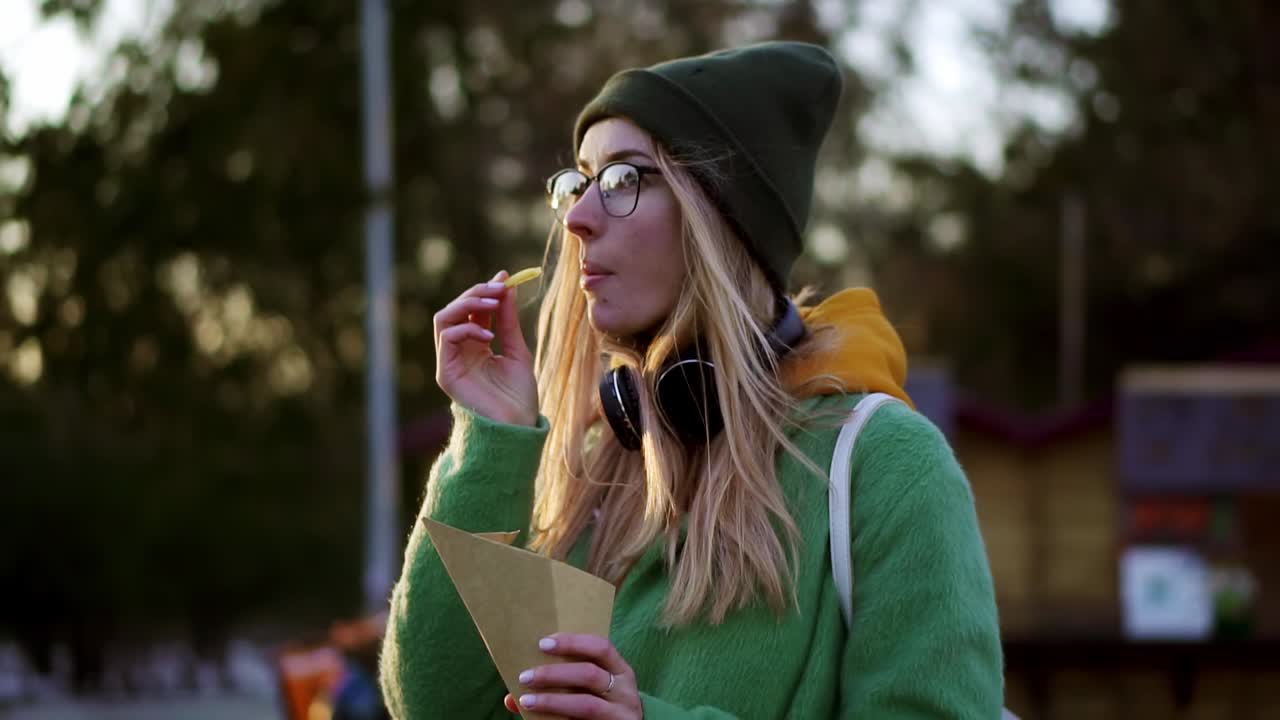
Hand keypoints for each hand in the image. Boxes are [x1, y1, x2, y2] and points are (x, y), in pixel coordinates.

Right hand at [433, 270, 537, 425]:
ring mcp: (450, 362)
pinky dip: (467, 329)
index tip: (504, 278)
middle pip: (455, 310)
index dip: (485, 292)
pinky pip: (446, 338)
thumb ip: (508, 321)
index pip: (472, 311)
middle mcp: (459, 352)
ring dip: (468, 304)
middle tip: (499, 288)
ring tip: (493, 304)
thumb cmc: (519, 396)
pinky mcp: (446, 373)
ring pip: (444, 318)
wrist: (517, 426)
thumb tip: (507, 287)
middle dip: (476, 293)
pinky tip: (489, 336)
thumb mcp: (517, 350)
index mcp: (475, 347)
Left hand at [502, 633, 641, 718]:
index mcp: (620, 670)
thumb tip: (511, 697)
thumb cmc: (602, 705)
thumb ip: (559, 685)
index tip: (542, 644)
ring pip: (586, 704)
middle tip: (525, 676)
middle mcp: (625, 691)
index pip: (601, 647)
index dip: (572, 642)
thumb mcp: (591, 690)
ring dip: (552, 701)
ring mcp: (621, 714)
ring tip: (526, 701)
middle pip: (589, 675)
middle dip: (554, 674)